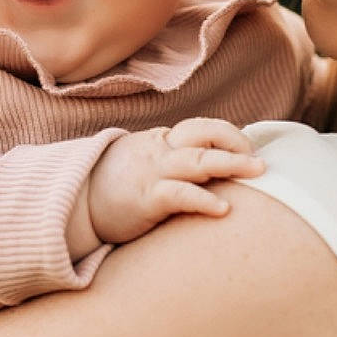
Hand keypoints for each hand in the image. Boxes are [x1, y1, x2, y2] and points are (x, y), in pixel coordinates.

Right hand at [84, 119, 265, 244]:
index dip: (230, 136)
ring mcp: (152, 173)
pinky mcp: (145, 199)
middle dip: (238, 144)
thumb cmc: (115, 188)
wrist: (73, 204)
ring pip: (198, 161)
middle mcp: (160, 151)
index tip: (250, 151)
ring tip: (258, 172)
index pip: (202, 128)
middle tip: (263, 162)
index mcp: (162, 141)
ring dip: (231, 164)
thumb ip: (175, 161)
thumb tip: (216, 169)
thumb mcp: (146, 164)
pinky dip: (204, 199)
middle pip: (205, 136)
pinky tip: (223, 209)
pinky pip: (179, 195)